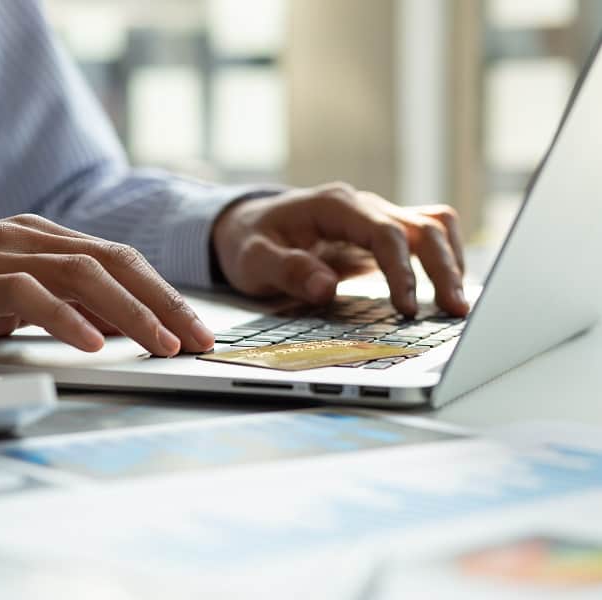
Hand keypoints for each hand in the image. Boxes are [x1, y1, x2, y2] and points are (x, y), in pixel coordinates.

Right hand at [0, 215, 214, 357]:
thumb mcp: (6, 294)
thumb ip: (55, 299)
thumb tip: (110, 326)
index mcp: (40, 237)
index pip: (118, 259)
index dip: (162, 292)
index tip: (193, 327)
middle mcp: (28, 237)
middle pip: (115, 262)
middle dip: (165, 301)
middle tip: (198, 338)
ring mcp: (1, 254)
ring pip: (84, 274)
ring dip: (131, 312)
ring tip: (161, 344)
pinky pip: (31, 296)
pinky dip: (67, 320)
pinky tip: (93, 345)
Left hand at [211, 183, 468, 316]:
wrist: (248, 226)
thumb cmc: (250, 241)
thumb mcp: (253, 258)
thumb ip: (286, 270)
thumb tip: (326, 288)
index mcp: (333, 206)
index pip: (383, 232)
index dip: (401, 270)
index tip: (407, 308)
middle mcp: (362, 207)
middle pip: (422, 227)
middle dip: (443, 268)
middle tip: (455, 310)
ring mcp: (376, 218)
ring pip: (433, 228)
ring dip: (452, 263)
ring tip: (458, 306)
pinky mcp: (382, 235)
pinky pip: (427, 236)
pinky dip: (444, 258)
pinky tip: (447, 290)